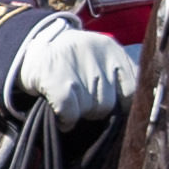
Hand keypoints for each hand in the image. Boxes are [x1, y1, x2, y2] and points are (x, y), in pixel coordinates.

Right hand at [7, 19, 137, 123]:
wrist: (30, 49)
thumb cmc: (72, 62)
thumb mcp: (100, 59)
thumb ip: (121, 80)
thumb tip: (138, 114)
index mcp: (113, 51)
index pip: (132, 89)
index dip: (124, 106)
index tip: (115, 111)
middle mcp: (98, 56)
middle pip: (109, 104)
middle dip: (96, 109)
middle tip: (82, 99)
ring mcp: (76, 66)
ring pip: (90, 110)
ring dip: (80, 113)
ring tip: (71, 100)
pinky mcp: (56, 78)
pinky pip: (70, 112)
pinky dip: (66, 119)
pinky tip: (61, 115)